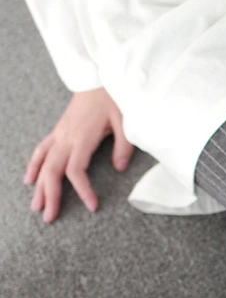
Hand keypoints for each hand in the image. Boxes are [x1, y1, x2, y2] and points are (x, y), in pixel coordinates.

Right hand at [23, 87, 133, 223]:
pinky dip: (34, 166)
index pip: (76, 170)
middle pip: (53, 171)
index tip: (92, 206)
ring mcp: (59, 135)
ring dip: (39, 186)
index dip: (82, 189)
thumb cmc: (112, 99)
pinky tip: (29, 180)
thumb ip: (124, 146)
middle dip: (50, 195)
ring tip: (37, 207)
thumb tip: (120, 169)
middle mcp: (66, 138)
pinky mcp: (58, 132)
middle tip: (49, 218)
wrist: (98, 79)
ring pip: (43, 163)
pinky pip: (41, 150)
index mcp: (82, 138)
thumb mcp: (125, 122)